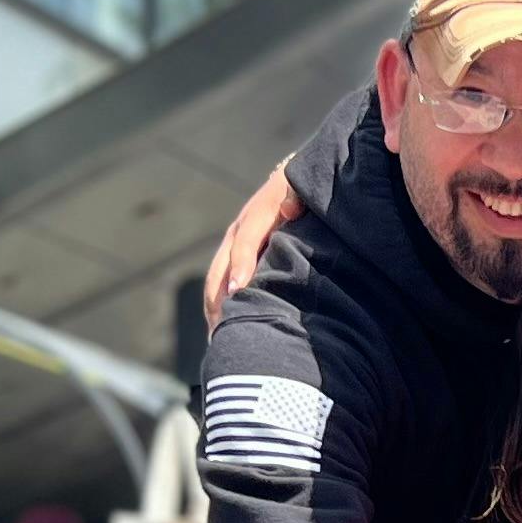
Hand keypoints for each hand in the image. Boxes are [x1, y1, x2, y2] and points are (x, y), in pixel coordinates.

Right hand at [201, 163, 304, 323]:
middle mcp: (240, 229)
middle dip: (220, 297)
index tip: (236, 290)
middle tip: (224, 330)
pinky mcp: (236, 257)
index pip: (245, 241)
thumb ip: (297, 197)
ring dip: (216, 307)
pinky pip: (222, 284)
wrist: (296, 184)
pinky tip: (223, 331)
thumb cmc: (306, 193)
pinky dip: (220, 307)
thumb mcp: (303, 190)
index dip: (241, 264)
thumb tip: (290, 208)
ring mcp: (235, 244)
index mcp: (259, 212)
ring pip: (218, 279)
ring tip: (219, 338)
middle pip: (222, 266)